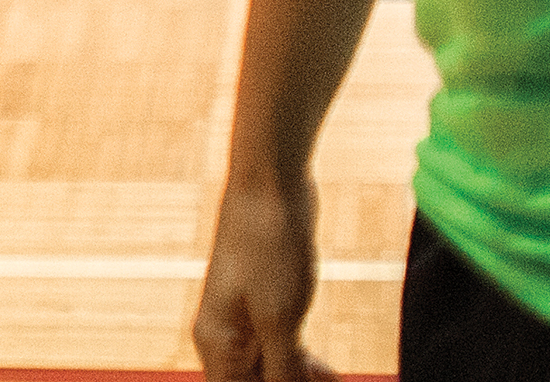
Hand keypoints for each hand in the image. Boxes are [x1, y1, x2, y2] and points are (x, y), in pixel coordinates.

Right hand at [195, 176, 341, 381]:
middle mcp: (226, 337)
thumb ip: (284, 371)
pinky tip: (333, 375)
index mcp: (217, 342)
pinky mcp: (268, 306)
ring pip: (273, 374)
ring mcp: (246, 321)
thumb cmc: (267, 248)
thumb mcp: (280, 320)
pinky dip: (307, 368)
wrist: (270, 187)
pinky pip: (285, 352)